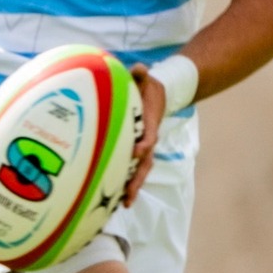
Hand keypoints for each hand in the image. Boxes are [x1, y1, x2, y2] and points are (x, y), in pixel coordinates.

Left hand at [122, 66, 165, 205]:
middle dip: (137, 181)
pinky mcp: (135, 152)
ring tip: (123, 204)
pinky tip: (113, 196)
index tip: (135, 152)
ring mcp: (143, 149)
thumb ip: (141, 75)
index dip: (143, 146)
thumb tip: (140, 67)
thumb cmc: (147, 88)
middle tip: (128, 196)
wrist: (159, 96)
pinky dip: (124, 182)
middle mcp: (148, 141)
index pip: (149, 139)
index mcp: (150, 126)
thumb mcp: (145, 79)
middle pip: (145, 165)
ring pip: (139, 172)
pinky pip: (130, 168)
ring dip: (132, 187)